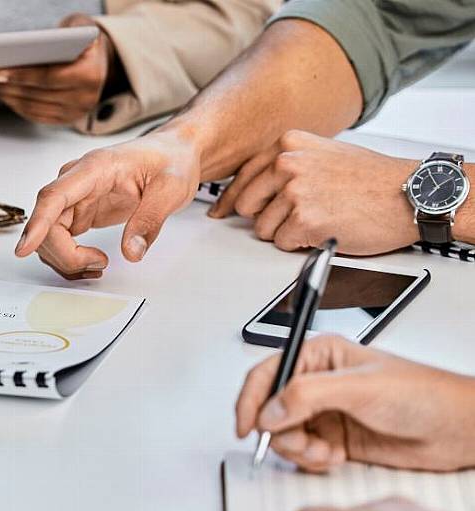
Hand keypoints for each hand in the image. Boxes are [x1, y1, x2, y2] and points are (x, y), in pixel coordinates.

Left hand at [0, 14, 118, 124]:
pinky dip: (14, 105)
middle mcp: (86, 98)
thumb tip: (15, 48)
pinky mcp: (66, 120)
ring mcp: (77, 112)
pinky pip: (35, 115)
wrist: (98, 57)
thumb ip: (54, 36)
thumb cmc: (80, 37)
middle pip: (36, 95)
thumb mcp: (75, 27)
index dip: (20, 76)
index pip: (49, 78)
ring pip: (32, 107)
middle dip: (2, 88)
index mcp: (91, 74)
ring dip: (3, 98)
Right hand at [14, 130, 200, 278]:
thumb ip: (149, 221)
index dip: (36, 224)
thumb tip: (131, 252)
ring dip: (66, 259)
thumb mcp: (170, 189)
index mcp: (94, 168)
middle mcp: (76, 182)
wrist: (173, 155)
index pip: (54, 196)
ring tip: (99, 265)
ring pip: (49, 235)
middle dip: (64, 253)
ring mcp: (74, 198)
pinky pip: (60, 240)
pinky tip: (92, 263)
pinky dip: (71, 258)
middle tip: (99, 265)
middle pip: (47, 223)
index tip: (24, 248)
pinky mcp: (78, 213)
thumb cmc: (170, 162)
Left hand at [209, 130, 419, 254]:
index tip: (221, 211)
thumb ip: (287, 164)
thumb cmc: (372, 179)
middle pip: (246, 205)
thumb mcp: (323, 154)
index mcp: (288, 144)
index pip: (242, 176)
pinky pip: (282, 243)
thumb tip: (253, 186)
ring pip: (263, 228)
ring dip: (286, 232)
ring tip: (318, 220)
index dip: (231, 199)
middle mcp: (287, 164)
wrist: (409, 194)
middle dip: (264, 217)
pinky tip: (323, 230)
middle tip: (293, 218)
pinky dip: (301, 244)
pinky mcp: (304, 220)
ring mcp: (295, 192)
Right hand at [235, 335, 474, 472]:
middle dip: (280, 432)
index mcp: (319, 356)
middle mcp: (318, 384)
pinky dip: (313, 460)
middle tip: (300, 441)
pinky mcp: (335, 439)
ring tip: (324, 451)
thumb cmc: (423, 394)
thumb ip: (308, 396)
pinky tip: (335, 457)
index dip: (251, 400)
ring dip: (298, 449)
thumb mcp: (360, 388)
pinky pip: (304, 453)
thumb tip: (270, 411)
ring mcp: (326, 413)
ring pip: (284, 435)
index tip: (247, 426)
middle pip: (270, 410)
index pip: (268, 374)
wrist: (458, 430)